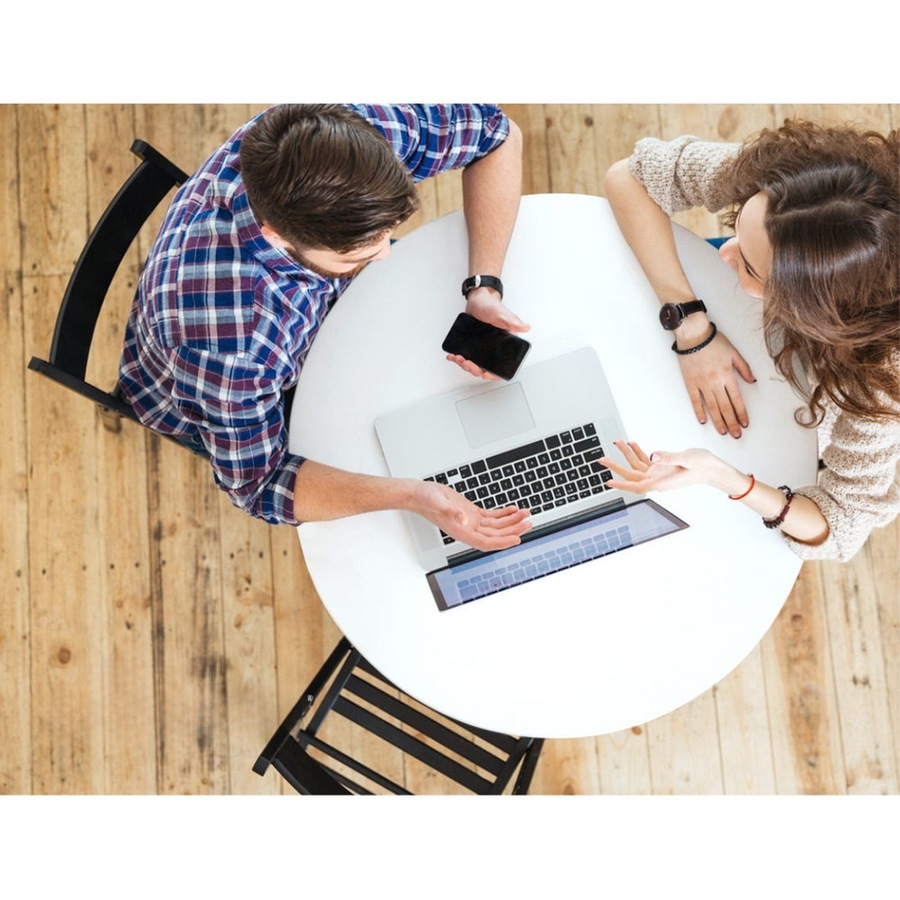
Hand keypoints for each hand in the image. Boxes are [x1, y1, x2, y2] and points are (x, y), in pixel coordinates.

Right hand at [412, 480, 530, 550]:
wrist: (420, 494)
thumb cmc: (426, 500)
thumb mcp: (439, 504)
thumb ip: (451, 512)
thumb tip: (464, 519)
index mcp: (461, 532)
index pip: (487, 542)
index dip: (503, 542)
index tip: (517, 539)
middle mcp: (468, 529)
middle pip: (496, 534)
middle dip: (513, 529)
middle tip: (528, 522)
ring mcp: (471, 522)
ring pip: (497, 525)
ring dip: (511, 521)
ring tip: (525, 514)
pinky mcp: (472, 513)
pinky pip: (492, 517)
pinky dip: (503, 514)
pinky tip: (513, 509)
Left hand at [446, 286, 530, 379]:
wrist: (477, 300)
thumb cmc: (491, 305)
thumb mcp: (501, 313)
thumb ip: (512, 322)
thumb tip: (525, 327)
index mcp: (504, 344)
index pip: (502, 365)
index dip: (494, 373)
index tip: (485, 374)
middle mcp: (494, 348)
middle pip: (485, 367)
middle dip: (474, 368)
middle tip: (466, 362)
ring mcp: (482, 348)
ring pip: (474, 363)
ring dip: (464, 364)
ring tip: (457, 357)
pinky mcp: (472, 345)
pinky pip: (466, 355)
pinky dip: (458, 358)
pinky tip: (452, 355)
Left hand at [599, 441, 725, 493]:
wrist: (713, 469)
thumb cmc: (703, 466)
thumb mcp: (687, 458)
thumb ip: (670, 457)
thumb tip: (653, 456)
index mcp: (662, 482)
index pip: (637, 486)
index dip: (622, 484)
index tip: (608, 482)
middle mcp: (657, 479)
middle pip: (632, 475)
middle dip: (616, 467)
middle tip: (602, 459)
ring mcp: (659, 474)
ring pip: (637, 466)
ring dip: (627, 455)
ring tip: (618, 443)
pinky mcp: (662, 468)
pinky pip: (645, 462)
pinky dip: (638, 452)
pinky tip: (632, 444)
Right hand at [674, 322, 754, 438]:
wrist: (693, 335)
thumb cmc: (712, 341)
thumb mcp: (733, 352)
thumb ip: (744, 368)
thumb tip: (752, 381)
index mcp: (727, 375)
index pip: (737, 400)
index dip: (741, 413)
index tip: (744, 424)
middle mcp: (715, 382)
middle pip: (725, 407)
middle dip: (732, 423)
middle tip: (736, 434)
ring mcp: (702, 384)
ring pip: (712, 407)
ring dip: (718, 421)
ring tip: (723, 431)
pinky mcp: (690, 383)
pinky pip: (696, 401)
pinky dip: (699, 412)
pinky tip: (704, 421)